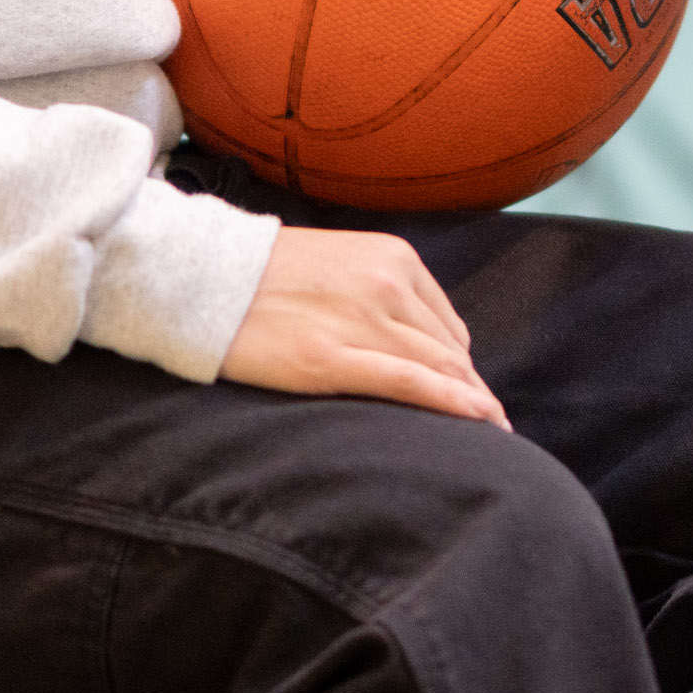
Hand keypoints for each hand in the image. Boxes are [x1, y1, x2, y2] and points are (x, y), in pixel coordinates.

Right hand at [221, 226, 508, 426]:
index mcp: (394, 258)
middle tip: (491, 424)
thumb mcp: (341, 263)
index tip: (472, 393)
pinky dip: (452, 403)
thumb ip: (381, 293)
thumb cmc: (266, 275)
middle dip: (472, 390)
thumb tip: (415, 340)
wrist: (201, 276)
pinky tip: (479, 421)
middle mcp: (388, 284)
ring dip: (472, 403)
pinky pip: (410, 383)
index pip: (446, 324)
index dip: (462, 366)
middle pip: (449, 349)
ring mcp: (362, 321)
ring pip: (439, 368)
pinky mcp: (332, 359)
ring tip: (492, 434)